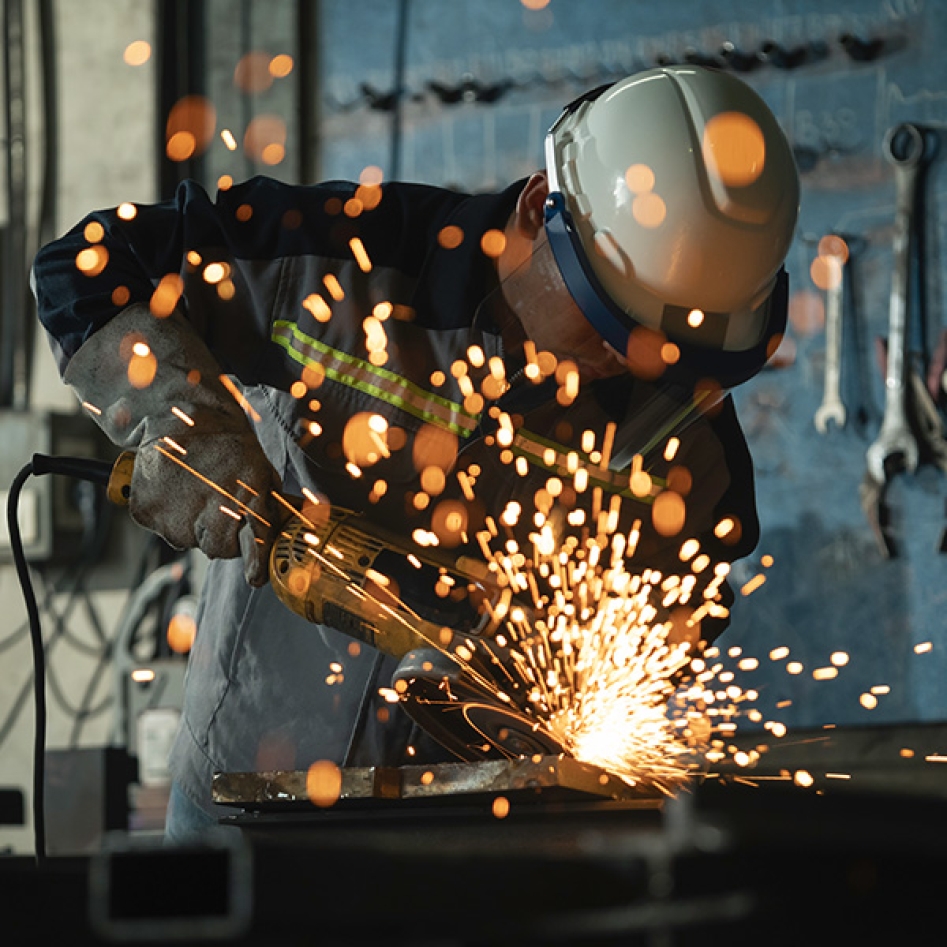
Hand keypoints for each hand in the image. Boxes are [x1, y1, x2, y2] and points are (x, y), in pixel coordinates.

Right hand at [63, 304, 282, 586]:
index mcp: (248, 492)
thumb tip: (287, 536)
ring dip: (191, 526)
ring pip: (186, 541)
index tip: (255, 577)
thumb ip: (269, 507)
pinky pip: (161, 530)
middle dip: (219, 537)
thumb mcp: (260, 470)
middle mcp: (212, 504)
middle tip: (216, 510)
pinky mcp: (147, 511)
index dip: (255, 560)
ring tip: (193, 492)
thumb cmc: (228, 446)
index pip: (255, 536)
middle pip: (217, 549)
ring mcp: (176, 511)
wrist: (180, 415)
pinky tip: (173, 491)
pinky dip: (166, 517)